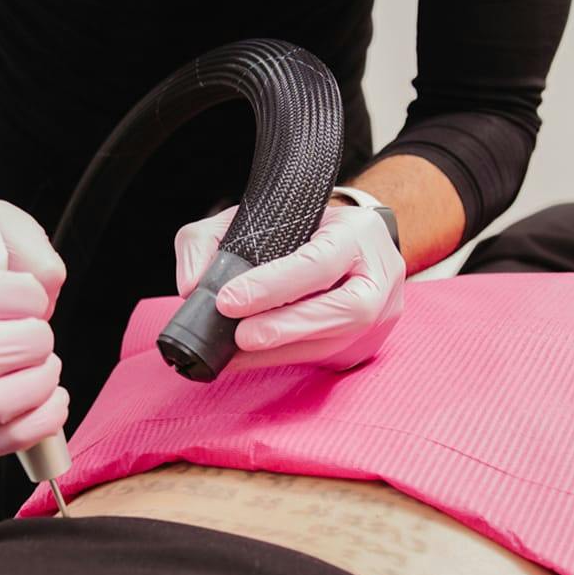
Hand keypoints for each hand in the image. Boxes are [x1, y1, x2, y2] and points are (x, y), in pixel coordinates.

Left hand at [174, 201, 405, 371]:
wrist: (352, 247)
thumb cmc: (304, 228)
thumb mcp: (256, 215)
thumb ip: (210, 239)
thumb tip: (191, 285)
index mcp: (360, 233)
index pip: (319, 262)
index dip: (274, 285)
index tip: (228, 299)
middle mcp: (380, 276)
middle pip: (341, 310)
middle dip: (284, 327)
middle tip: (237, 336)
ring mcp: (381, 315)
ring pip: (334, 342)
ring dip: (279, 351)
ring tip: (234, 353)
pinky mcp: (369, 343)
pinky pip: (326, 357)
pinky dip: (284, 358)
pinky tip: (250, 359)